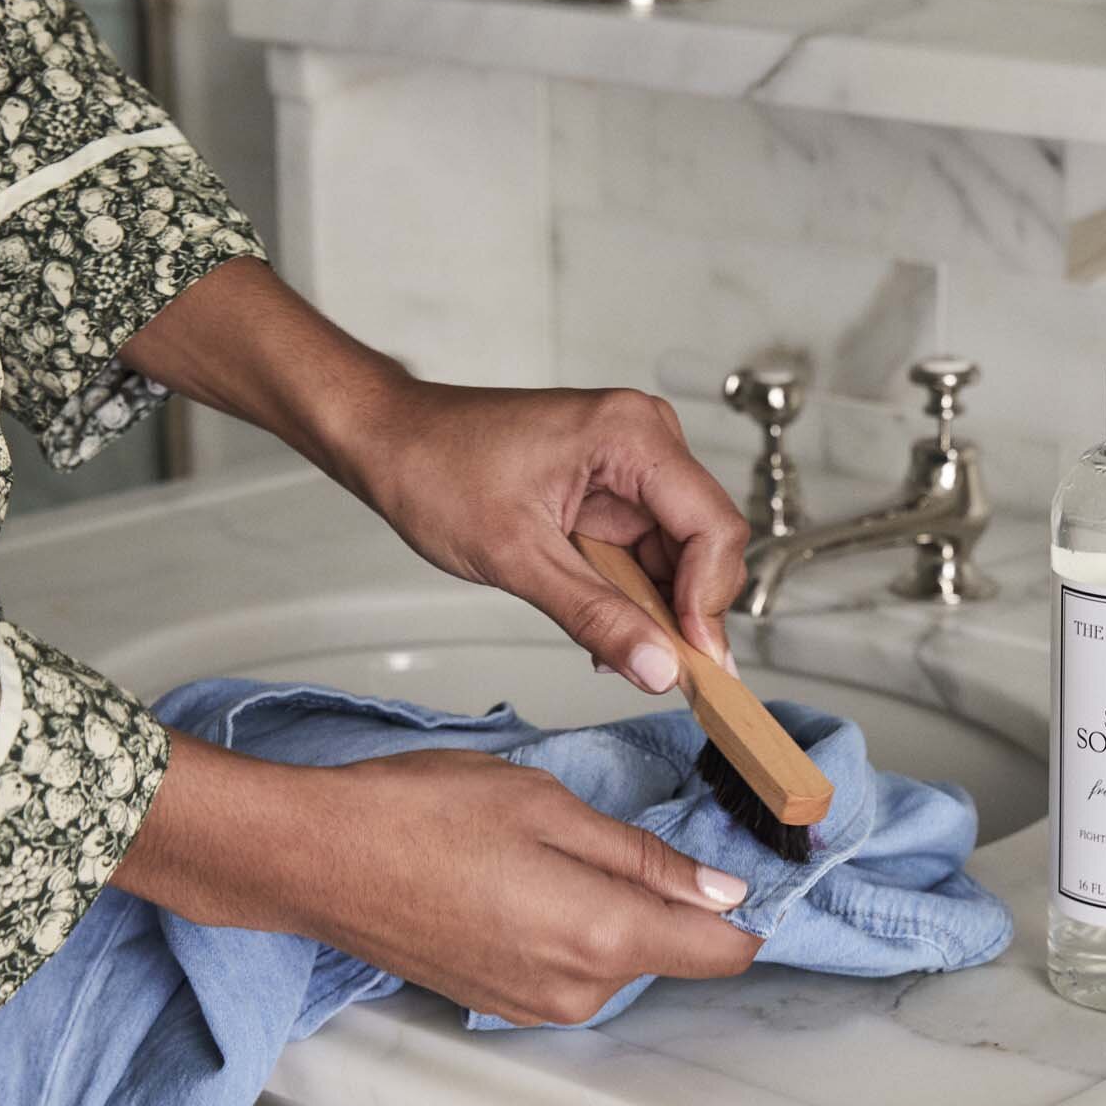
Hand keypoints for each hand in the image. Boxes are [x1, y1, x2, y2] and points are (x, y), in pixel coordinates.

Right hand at [114, 734, 761, 1025]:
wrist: (315, 858)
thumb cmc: (417, 816)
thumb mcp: (547, 805)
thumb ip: (642, 856)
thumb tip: (720, 887)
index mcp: (598, 933)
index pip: (720, 950)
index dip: (751, 908)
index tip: (762, 866)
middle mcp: (574, 988)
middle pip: (668, 948)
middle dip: (672, 894)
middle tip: (628, 825)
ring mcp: (534, 1002)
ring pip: (619, 955)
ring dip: (617, 905)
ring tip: (562, 841)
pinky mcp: (501, 999)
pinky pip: (572, 965)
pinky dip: (573, 922)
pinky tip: (529, 873)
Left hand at [342, 380, 749, 693]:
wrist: (391, 441)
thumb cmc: (437, 470)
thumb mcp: (518, 558)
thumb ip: (597, 617)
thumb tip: (659, 670)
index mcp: (632, 435)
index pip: (714, 526)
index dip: (709, 600)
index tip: (690, 661)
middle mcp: (645, 439)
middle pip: (706, 543)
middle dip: (684, 612)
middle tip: (656, 670)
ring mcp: (633, 463)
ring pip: (682, 554)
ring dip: (658, 610)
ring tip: (617, 652)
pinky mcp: (615, 488)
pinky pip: (649, 550)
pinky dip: (635, 595)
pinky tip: (608, 628)